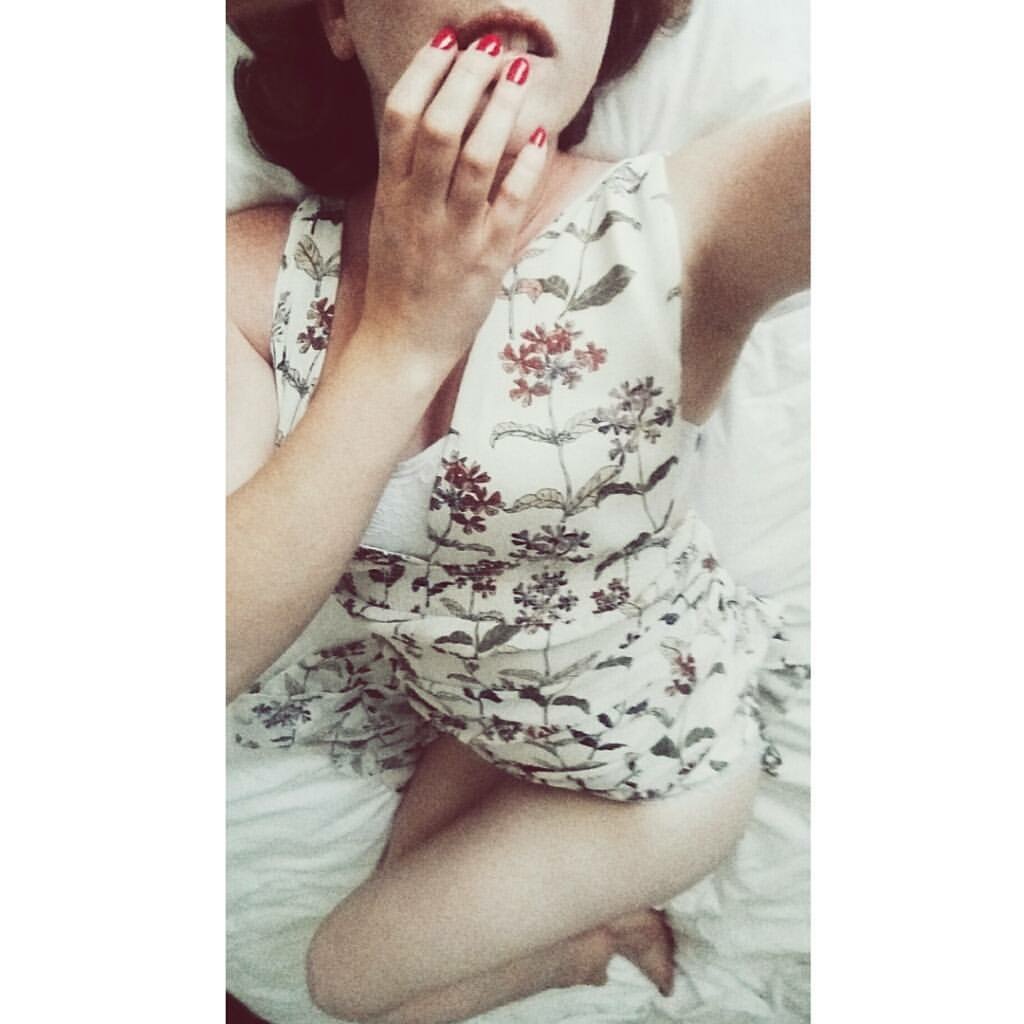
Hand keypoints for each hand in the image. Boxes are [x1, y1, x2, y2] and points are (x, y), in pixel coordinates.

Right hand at [356, 29, 547, 369]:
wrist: (403, 344)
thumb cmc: (400, 279)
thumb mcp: (391, 218)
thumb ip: (408, 172)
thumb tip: (435, 117)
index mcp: (392, 192)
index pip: (400, 116)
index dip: (424, 71)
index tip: (448, 39)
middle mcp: (420, 207)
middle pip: (440, 125)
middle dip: (469, 76)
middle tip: (494, 44)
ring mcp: (455, 233)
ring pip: (477, 157)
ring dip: (502, 108)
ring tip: (520, 72)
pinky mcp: (487, 258)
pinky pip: (510, 203)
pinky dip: (527, 165)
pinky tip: (541, 135)